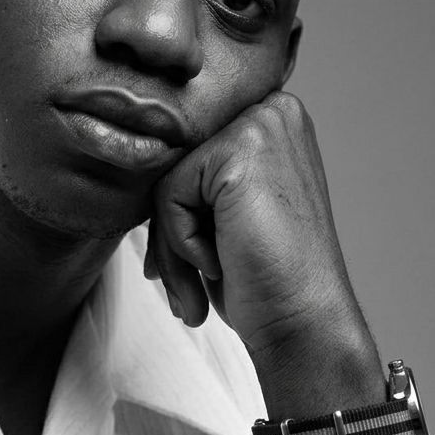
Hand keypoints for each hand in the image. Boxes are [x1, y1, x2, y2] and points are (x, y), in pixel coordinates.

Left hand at [145, 91, 379, 399]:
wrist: (303, 323)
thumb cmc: (264, 281)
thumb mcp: (221, 220)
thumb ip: (190, 185)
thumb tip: (130, 175)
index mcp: (270, 123)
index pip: (184, 161)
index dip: (176, 217)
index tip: (191, 267)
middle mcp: (272, 111)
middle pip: (172, 168)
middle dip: (169, 236)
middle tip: (188, 290)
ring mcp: (260, 124)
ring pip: (166, 184)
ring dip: (172, 249)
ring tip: (199, 290)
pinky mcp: (242, 149)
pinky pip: (169, 195)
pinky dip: (181, 243)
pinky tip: (221, 266)